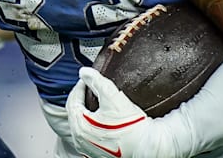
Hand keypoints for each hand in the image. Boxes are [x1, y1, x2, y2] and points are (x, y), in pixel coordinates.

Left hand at [65, 67, 182, 157]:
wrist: (149, 146)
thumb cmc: (133, 126)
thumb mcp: (112, 96)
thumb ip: (96, 81)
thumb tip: (84, 72)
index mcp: (80, 126)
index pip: (73, 101)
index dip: (80, 87)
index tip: (86, 80)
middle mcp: (81, 140)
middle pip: (75, 113)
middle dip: (82, 99)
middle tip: (90, 89)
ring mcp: (89, 149)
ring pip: (81, 125)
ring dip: (86, 112)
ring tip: (96, 103)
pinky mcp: (99, 153)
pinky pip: (89, 136)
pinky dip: (92, 125)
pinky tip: (102, 120)